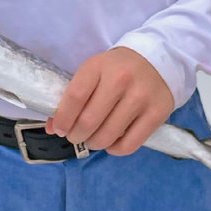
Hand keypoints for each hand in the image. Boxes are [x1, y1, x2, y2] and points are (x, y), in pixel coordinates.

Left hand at [46, 47, 173, 155]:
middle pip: (89, 120)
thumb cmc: (117, 68)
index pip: (75, 96)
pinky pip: (129, 145)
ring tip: (93, 139)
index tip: (60, 129)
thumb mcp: (94, 72)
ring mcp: (141, 97)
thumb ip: (73, 97)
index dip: (63, 118)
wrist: (157, 60)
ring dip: (94, 143)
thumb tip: (53, 127)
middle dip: (76, 135)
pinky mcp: (157, 113)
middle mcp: (121, 79)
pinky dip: (114, 150)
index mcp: (99, 65)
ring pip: (108, 136)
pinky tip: (111, 142)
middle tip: (76, 136)